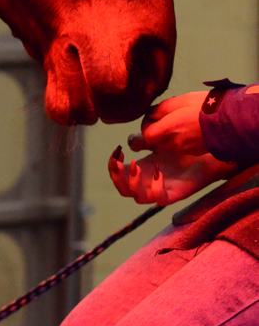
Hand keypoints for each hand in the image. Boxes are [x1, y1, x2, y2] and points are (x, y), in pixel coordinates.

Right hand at [108, 91, 236, 204]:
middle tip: (120, 162)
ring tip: (136, 165)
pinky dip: (153, 188)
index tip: (119, 150)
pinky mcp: (175, 192)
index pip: (120, 171)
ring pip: (136, 196)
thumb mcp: (163, 127)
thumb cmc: (188, 132)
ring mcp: (162, 185)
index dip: (113, 163)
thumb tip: (132, 142)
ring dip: (131, 182)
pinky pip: (158, 199)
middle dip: (116, 176)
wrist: (212, 140)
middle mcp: (150, 176)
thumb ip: (147, 132)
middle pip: (123, 187)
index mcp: (144, 162)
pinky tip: (158, 172)